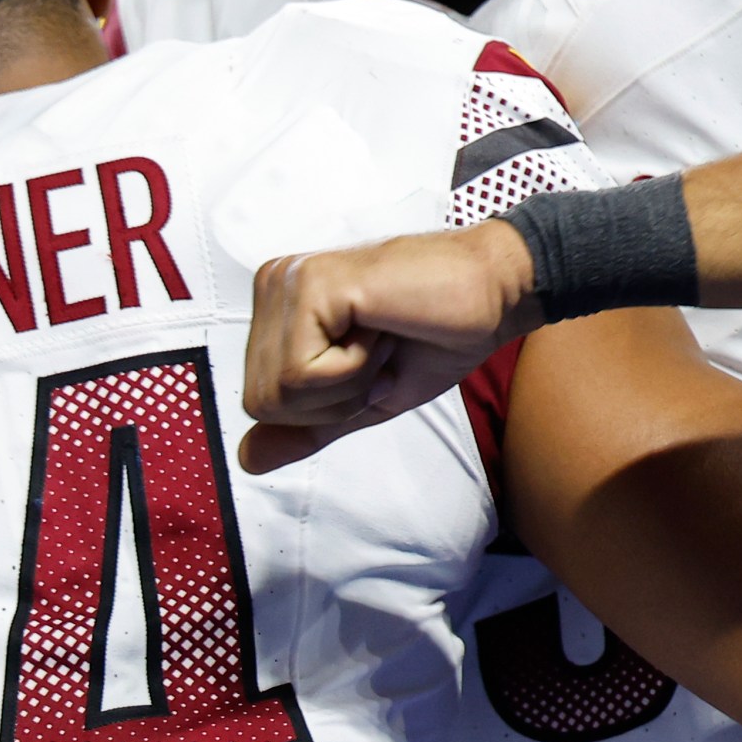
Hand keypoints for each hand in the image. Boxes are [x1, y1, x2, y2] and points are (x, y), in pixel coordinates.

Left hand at [240, 219, 542, 472]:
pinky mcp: (311, 285)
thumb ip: (307, 427)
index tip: (369, 366)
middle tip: (378, 354)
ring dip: (347, 383)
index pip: (260, 403)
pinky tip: (381, 328)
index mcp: (279, 309)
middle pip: (262, 402)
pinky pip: (303, 374)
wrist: (493, 293)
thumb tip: (247, 460)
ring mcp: (289, 281)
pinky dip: (353, 369)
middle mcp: (274, 285)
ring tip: (380, 339)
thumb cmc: (436, 336)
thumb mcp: (364, 399)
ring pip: (280, 393)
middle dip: (333, 400)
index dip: (324, 408)